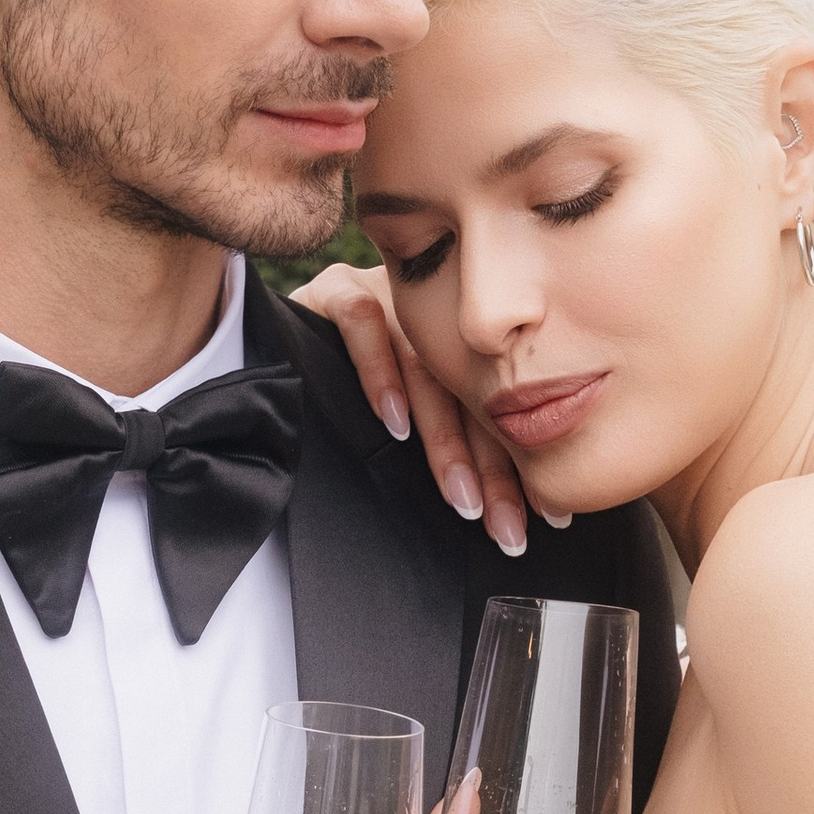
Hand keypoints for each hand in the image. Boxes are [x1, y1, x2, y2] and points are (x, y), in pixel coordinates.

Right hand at [293, 261, 541, 557]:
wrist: (268, 327)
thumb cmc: (338, 382)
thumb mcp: (410, 417)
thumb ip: (452, 441)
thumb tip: (497, 513)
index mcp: (458, 341)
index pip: (500, 406)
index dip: (521, 464)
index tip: (545, 516)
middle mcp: (429, 315)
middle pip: (472, 392)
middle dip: (492, 467)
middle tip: (502, 524)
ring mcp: (386, 295)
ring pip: (426, 367)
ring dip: (444, 439)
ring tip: (459, 494)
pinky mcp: (336, 289)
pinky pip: (362, 323)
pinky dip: (380, 374)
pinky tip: (392, 423)